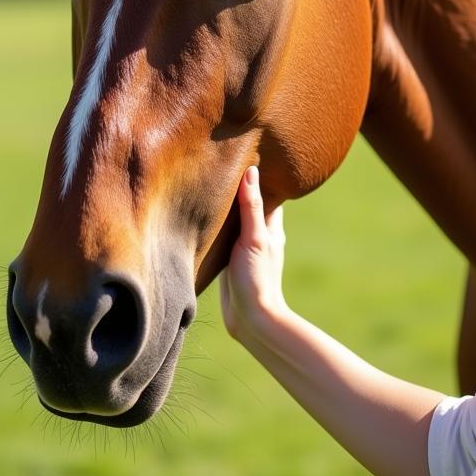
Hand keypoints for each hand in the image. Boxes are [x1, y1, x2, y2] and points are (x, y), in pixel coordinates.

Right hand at [220, 165, 287, 342]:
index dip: (259, 176)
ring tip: (211, 186)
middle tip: (223, 167)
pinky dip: (218, 227)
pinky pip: (224, 237)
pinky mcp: (232, 261)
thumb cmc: (256, 278)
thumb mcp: (254, 239)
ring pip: (236, 221)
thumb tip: (252, 171)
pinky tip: (204, 220)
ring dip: (227, 208)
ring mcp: (246, 249)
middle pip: (251, 205)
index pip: (268, 193)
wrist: (250, 319)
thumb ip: (252, 207)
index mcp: (271, 226)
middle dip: (240, 189)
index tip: (247, 155)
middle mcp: (260, 235)